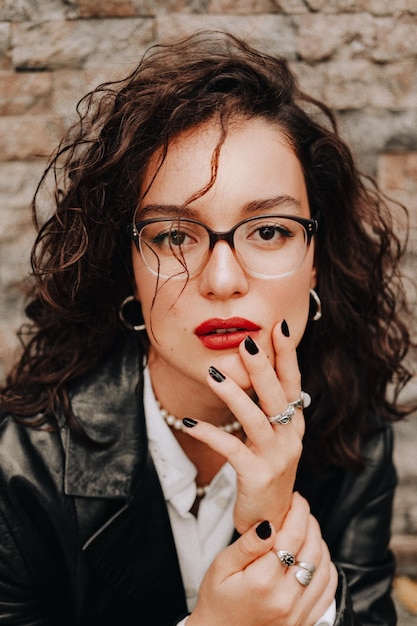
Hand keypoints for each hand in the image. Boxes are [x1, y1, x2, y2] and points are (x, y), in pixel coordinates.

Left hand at [183, 320, 304, 532]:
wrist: (272, 519)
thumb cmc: (268, 470)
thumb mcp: (273, 435)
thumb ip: (268, 406)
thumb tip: (257, 367)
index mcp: (295, 422)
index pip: (292, 382)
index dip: (288, 355)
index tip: (279, 326)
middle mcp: (291, 437)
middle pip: (278, 395)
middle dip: (264, 367)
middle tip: (248, 341)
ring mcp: (276, 457)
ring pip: (256, 418)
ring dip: (234, 395)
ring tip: (213, 374)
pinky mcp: (257, 475)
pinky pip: (231, 449)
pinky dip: (209, 434)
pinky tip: (188, 423)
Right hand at [188, 493, 337, 625]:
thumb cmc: (217, 603)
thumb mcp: (221, 567)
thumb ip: (247, 545)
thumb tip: (268, 524)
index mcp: (263, 581)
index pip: (293, 535)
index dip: (298, 511)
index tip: (295, 499)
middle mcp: (286, 598)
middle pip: (313, 548)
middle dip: (310, 521)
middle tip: (300, 509)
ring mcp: (299, 612)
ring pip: (324, 567)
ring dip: (319, 541)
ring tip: (306, 528)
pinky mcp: (305, 620)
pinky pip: (328, 590)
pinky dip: (327, 567)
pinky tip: (315, 555)